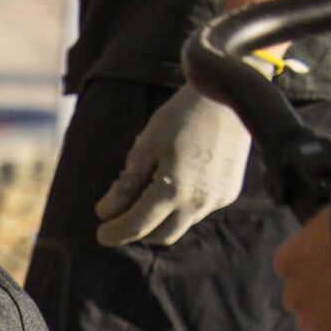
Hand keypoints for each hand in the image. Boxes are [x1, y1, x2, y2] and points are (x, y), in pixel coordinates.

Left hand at [93, 84, 253, 246]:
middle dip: (137, 231)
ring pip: (181, 224)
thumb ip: (126, 184)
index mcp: (174, 191)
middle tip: (119, 219)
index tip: (101, 234)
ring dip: (160, 219)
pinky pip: (198, 210)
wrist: (230, 95)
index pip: (137, 226)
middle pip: (160, 235)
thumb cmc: (181, 116)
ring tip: (145, 194)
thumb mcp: (145, 147)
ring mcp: (218, 198)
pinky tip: (173, 182)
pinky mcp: (229, 192)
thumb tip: (105, 213)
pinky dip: (180, 206)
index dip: (115, 233)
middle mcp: (199, 202)